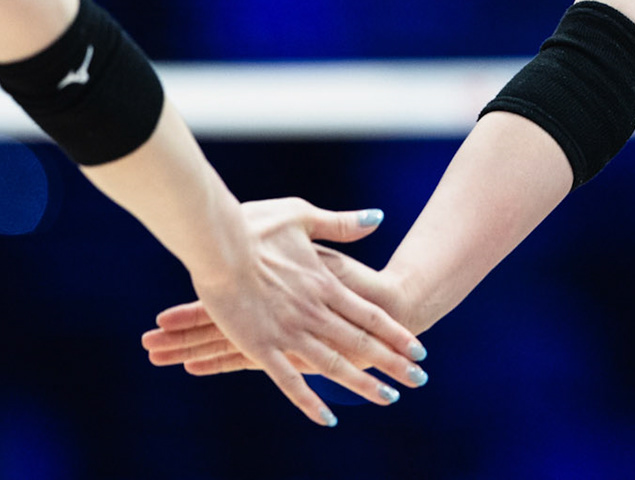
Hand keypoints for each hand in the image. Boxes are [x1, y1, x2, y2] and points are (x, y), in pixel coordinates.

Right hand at [146, 230, 419, 379]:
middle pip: (362, 343)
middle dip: (393, 363)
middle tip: (418, 380)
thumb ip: (341, 223)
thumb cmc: (254, 225)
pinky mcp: (260, 346)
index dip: (396, 334)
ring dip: (363, 384)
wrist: (216, 241)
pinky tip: (328, 418)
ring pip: (334, 365)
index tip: (419, 350)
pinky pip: (290, 381)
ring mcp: (289, 331)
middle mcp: (314, 311)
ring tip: (388, 398)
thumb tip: (378, 218)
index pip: (370, 315)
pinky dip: (310, 401)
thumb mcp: (303, 215)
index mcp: (324, 283)